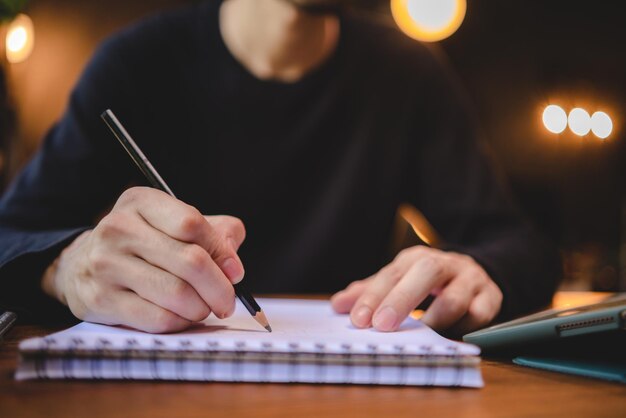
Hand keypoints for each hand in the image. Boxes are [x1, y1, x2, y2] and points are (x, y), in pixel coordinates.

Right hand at [41, 187, 245, 332]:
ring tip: (203, 308)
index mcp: (141, 202)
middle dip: (220, 288)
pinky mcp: (100, 299)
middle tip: (228, 301)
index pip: (192, 224)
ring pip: (177, 294)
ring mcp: (106, 264)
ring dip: (201, 308)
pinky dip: (180, 323)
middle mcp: (119, 228)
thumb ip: (216, 234)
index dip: (221, 252)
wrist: (82, 264)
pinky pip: (158, 319)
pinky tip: (181, 317)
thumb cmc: (145, 244)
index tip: (235, 272)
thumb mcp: (175, 224)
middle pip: (190, 261)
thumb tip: (233, 268)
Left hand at [331, 246, 501, 333]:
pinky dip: (464, 327)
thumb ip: (368, 292)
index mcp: (415, 259)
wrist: (474, 273)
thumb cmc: (425, 282)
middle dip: (402, 299)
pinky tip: (449, 337)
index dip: (374, 296)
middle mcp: (443, 264)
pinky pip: (480, 314)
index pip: (391, 274)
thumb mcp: (397, 281)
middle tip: (382, 325)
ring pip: (456, 296)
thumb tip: (337, 306)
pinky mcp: (491, 298)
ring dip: (436, 318)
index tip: (358, 320)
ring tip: (419, 335)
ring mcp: (470, 280)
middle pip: (425, 273)